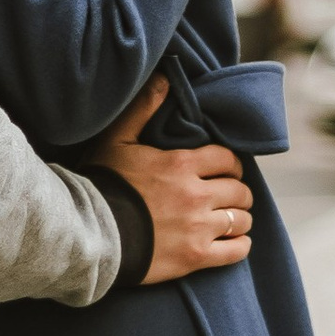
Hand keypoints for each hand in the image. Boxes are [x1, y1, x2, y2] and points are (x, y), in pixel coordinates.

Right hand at [96, 73, 252, 284]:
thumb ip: (143, 108)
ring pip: (241, 220)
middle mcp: (197, 194)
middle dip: (237, 191)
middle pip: (239, 191)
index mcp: (182, 164)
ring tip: (230, 218)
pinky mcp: (196, 257)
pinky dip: (240, 244)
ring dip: (239, 217)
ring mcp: (199, 228)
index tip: (226, 170)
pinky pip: (236, 250)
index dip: (231, 164)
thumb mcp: (117, 139)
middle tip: (228, 194)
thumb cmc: (103, 184)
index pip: (227, 159)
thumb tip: (165, 78)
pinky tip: (234, 241)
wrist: (93, 235)